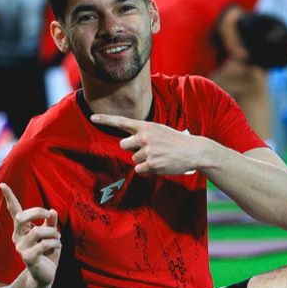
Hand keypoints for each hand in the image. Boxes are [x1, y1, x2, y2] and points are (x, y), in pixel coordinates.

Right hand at [0, 183, 58, 287]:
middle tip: (49, 214)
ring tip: (58, 238)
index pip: (14, 210)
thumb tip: (52, 211)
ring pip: (37, 231)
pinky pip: (43, 245)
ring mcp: (21, 248)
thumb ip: (51, 223)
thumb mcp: (52, 234)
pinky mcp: (27, 258)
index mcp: (22, 229)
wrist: (45, 275)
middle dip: (38, 212)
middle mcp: (17, 237)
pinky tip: (56, 247)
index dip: (9, 197)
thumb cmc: (47, 253)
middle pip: (21, 217)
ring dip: (53, 232)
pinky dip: (54, 244)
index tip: (3, 184)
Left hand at [90, 114, 205, 175]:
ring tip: (159, 156)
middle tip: (148, 149)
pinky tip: (159, 164)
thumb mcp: (159, 130)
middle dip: (132, 149)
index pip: (122, 121)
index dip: (105, 119)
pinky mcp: (151, 164)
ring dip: (143, 160)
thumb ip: (143, 133)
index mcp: (146, 126)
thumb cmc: (175, 141)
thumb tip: (128, 143)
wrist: (194, 150)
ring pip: (133, 159)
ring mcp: (148, 151)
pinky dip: (147, 169)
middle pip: (123, 145)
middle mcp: (145, 137)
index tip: (92, 117)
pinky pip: (139, 169)